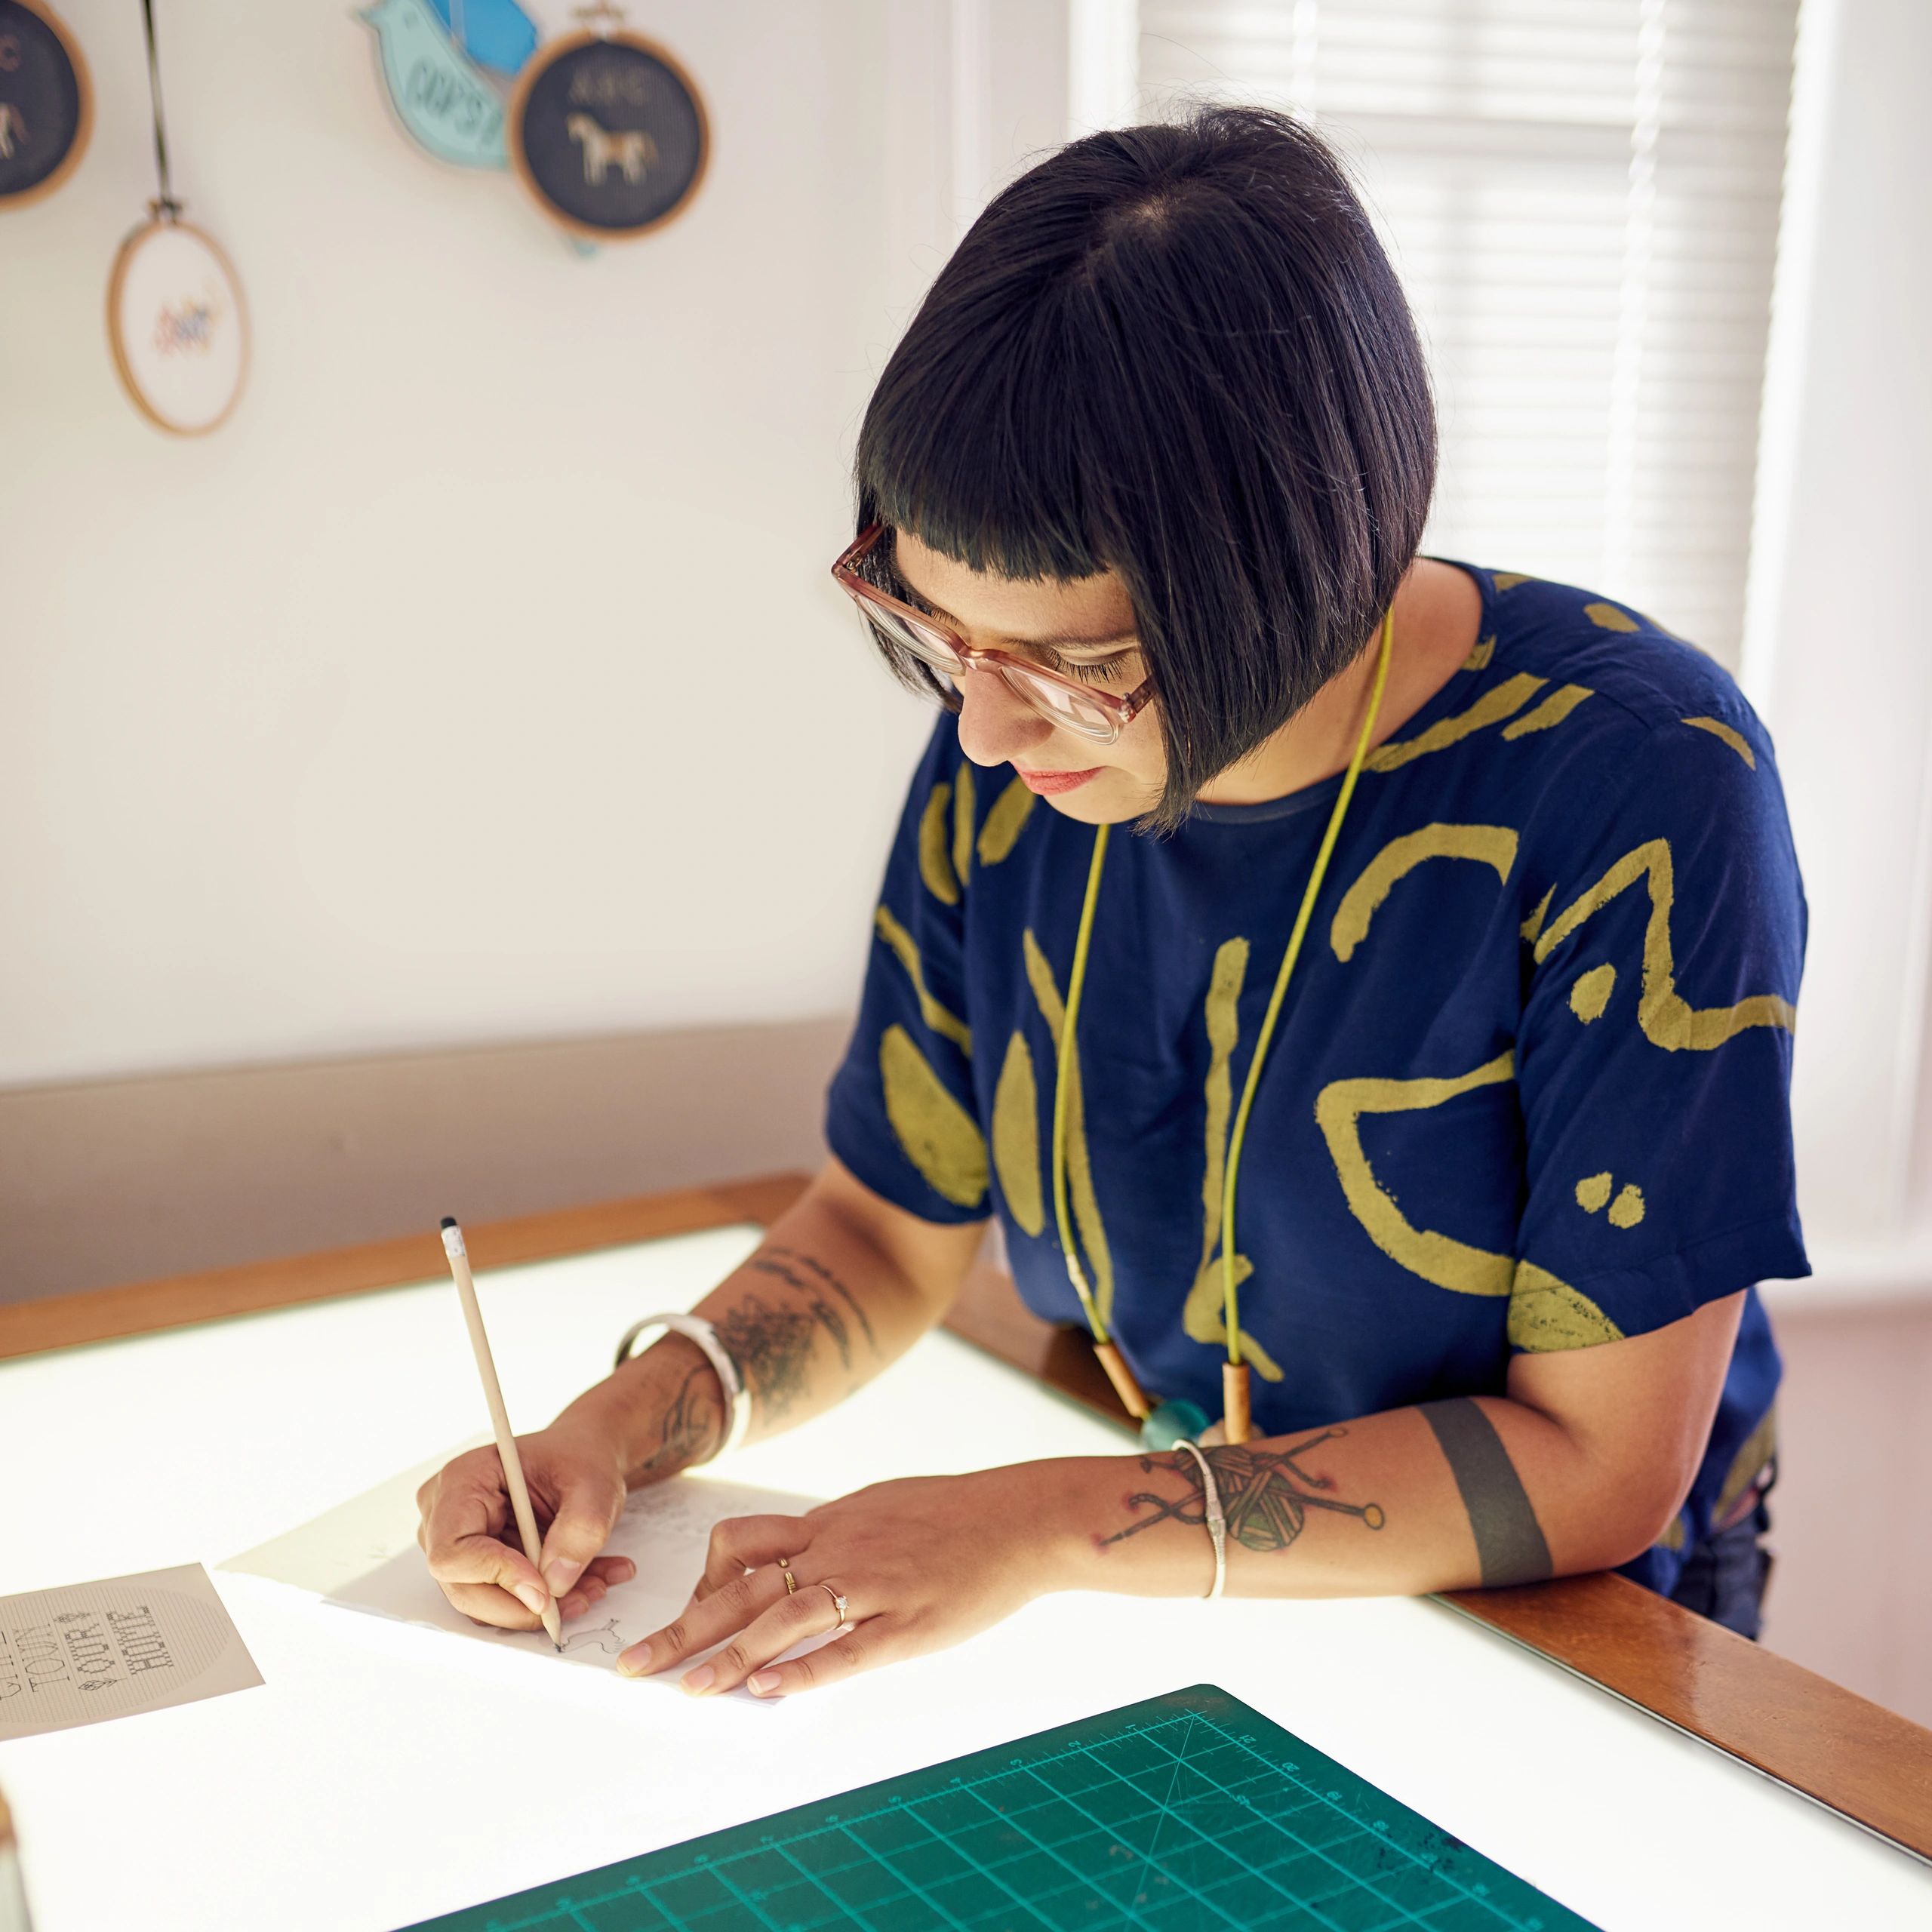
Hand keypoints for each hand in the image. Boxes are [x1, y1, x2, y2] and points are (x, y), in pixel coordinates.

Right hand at [416, 1420, 633, 1630]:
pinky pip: (503, 1599)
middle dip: (523, 1605)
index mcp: (464, 1479)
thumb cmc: (580, 1459)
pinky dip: (546, 1600)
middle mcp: (447, 1514)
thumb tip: (554, 1584)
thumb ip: (579, 1531)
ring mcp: (459, 1542)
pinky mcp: (477, 1564)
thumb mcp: (595, 1487)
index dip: (497, 1576)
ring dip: (543, 1605)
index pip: (453, 1550)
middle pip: (463, 1588)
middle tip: (579, 1600)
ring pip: (486, 1602)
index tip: (545, 1590)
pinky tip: (585, 1582)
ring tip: (595, 1585)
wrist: (583, 1457)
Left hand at [616, 1463, 1072, 1697]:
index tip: (683, 1620)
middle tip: (634, 1669)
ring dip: (730, 1659)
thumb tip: (797, 1559)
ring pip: (784, 1619)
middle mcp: (839, 1549)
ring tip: (690, 1691)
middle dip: (682, 1631)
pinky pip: (846, 1650)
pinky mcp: (908, 1623)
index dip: (702, 1584)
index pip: (741, 1546)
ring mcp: (873, 1586)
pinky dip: (804, 1672)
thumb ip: (835, 1534)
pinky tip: (770, 1692)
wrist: (1020, 1519)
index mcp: (829, 1523)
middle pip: (742, 1587)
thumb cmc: (951, 1514)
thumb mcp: (879, 1506)